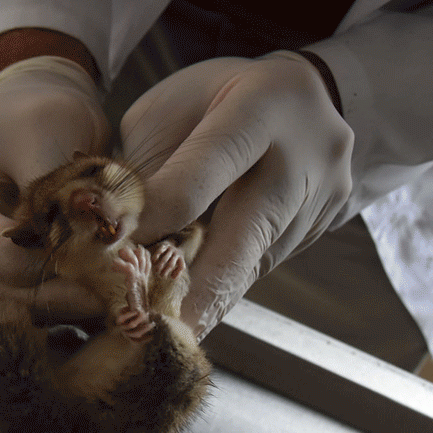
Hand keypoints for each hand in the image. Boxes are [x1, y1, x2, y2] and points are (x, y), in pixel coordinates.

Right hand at [0, 56, 108, 312]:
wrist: (31, 110)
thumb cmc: (32, 109)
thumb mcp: (44, 132)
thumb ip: (58, 192)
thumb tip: (95, 248)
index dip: (43, 265)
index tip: (101, 271)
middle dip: (52, 295)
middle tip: (112, 298)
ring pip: (5, 302)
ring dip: (59, 303)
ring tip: (114, 298)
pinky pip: (17, 300)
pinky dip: (58, 298)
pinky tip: (101, 296)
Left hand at [121, 51, 353, 338]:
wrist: (310, 96)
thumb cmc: (220, 97)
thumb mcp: (174, 108)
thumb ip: (150, 165)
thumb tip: (113, 233)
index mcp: (259, 109)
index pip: (199, 179)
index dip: (153, 222)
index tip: (112, 256)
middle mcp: (302, 157)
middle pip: (242, 240)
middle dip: (192, 295)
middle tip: (152, 336)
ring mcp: (320, 199)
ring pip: (253, 265)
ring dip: (205, 299)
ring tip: (160, 328)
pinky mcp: (320, 230)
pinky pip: (263, 266)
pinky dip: (223, 285)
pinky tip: (193, 305)